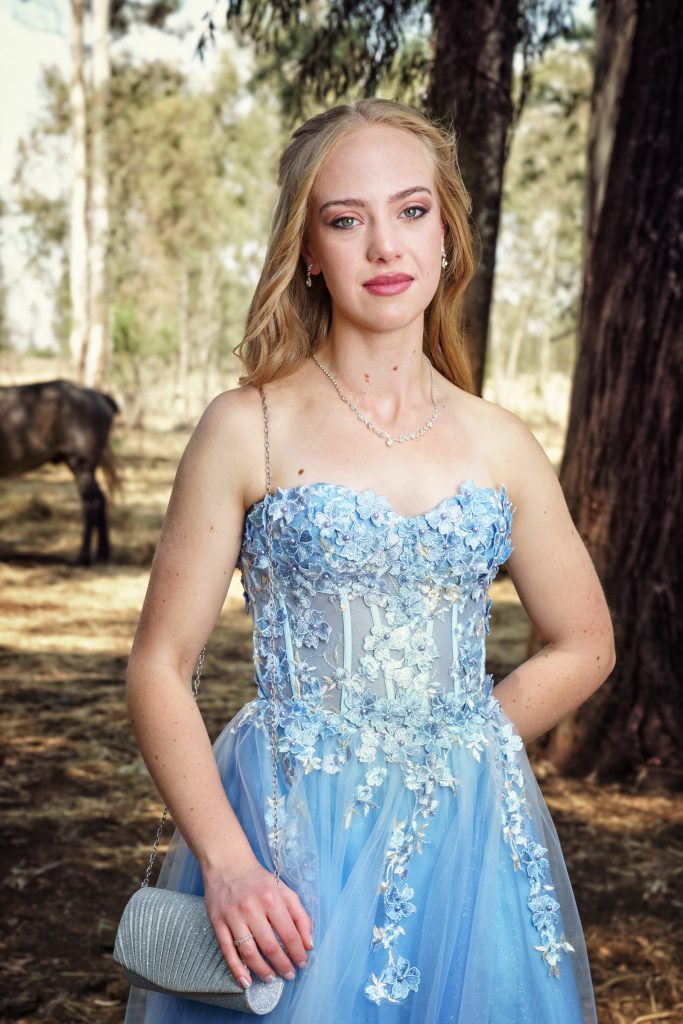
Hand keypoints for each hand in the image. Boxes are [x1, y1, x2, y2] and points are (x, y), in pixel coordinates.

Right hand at [203, 859, 313, 988]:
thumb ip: (300, 914)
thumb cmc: (258, 879)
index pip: (288, 933)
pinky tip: (246, 981)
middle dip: (282, 965)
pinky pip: (227, 952)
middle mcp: (251, 908)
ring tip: (272, 979)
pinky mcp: (217, 923)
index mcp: (271, 898)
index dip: (298, 952)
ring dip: (262, 970)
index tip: (302, 963)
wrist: (227, 864)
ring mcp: (233, 917)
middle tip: (289, 975)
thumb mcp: (284, 890)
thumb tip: (309, 943)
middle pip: (270, 946)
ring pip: (249, 952)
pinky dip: (237, 970)